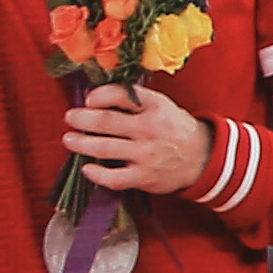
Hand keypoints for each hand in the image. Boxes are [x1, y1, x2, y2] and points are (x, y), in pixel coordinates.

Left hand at [67, 85, 209, 196]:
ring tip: (69, 139)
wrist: (202, 157)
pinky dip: (96, 174)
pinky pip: (113, 177)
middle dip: (82, 119)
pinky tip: (87, 168)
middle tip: (71, 117)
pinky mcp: (144, 177)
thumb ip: (134, 102)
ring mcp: (146, 154)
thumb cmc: (175, 129)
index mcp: (156, 107)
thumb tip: (97, 99)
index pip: (122, 95)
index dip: (100, 95)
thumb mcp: (163, 107)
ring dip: (81, 143)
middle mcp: (150, 129)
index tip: (89, 99)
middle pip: (107, 122)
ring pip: (104, 148)